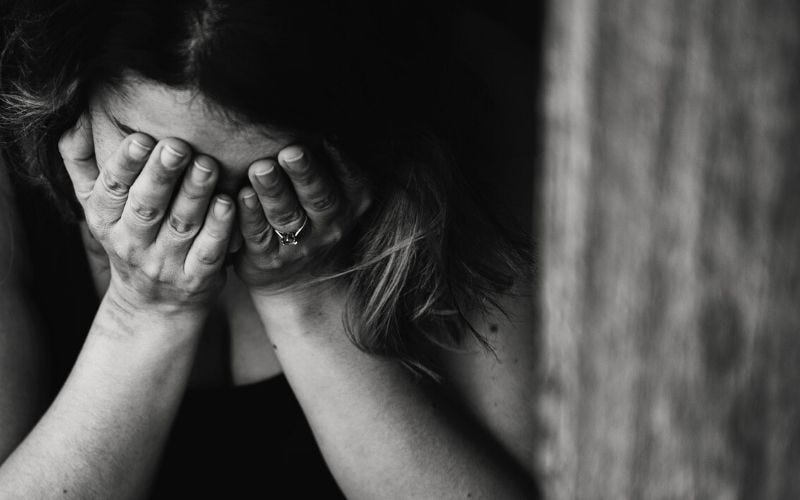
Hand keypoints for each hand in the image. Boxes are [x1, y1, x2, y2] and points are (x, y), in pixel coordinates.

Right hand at [59, 114, 234, 316]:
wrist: (153, 304)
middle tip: (178, 146)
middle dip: (162, 175)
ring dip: (195, 194)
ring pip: (181, 225)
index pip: (112, 189)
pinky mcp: (196, 279)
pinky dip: (219, 228)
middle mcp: (132, 243)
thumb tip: (73, 117)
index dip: (125, 163)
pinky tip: (229, 203)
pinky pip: (208, 252)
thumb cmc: (128, 237)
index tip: (142, 138)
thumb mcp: (97, 205)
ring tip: (208, 165)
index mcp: (105, 220)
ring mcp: (165, 264)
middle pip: (147, 206)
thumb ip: (82, 162)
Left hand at [234, 141, 371, 295]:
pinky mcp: (268, 258)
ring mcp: (301, 244)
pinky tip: (238, 196)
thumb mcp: (338, 191)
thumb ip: (330, 158)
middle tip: (290, 151)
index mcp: (353, 200)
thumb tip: (318, 102)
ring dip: (273, 191)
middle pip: (318, 196)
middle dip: (304, 173)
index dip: (338, 158)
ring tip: (260, 169)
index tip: (326, 135)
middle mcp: (331, 223)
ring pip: (286, 216)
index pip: (349, 177)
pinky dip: (249, 215)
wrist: (303, 278)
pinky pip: (257, 235)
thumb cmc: (316, 215)